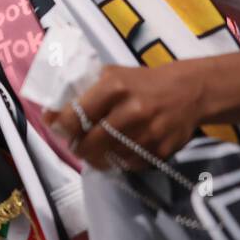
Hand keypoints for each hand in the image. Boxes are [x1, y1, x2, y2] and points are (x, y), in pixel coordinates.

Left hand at [42, 61, 202, 170]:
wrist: (190, 92)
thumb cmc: (141, 82)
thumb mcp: (111, 75)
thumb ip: (83, 91)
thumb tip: (50, 112)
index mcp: (115, 87)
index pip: (77, 115)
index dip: (61, 125)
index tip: (56, 127)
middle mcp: (132, 111)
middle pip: (90, 142)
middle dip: (76, 146)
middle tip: (74, 144)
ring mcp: (147, 133)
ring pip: (107, 156)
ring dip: (95, 157)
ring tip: (92, 149)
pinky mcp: (160, 150)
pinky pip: (128, 164)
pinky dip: (116, 161)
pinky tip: (114, 152)